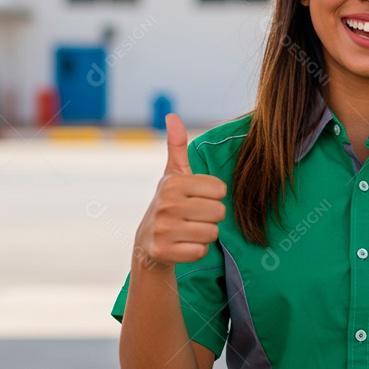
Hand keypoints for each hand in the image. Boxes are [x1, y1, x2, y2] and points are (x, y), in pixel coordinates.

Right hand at [133, 113, 226, 268]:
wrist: (148, 242)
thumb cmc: (170, 203)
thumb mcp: (173, 175)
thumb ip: (177, 146)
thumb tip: (172, 115)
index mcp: (173, 183)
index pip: (220, 190)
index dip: (213, 197)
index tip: (197, 199)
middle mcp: (166, 205)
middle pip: (219, 212)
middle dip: (211, 217)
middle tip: (193, 217)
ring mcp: (163, 229)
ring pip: (212, 233)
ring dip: (204, 234)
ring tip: (188, 230)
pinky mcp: (164, 252)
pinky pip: (201, 251)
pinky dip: (196, 250)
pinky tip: (182, 245)